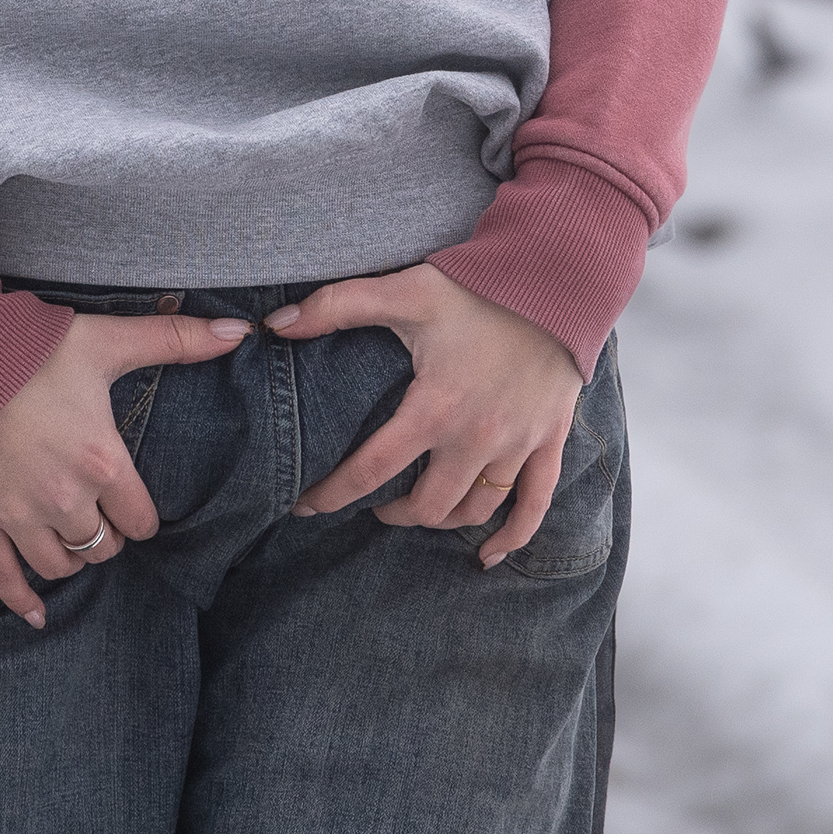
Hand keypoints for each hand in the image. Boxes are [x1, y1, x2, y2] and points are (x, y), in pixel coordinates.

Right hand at [0, 310, 249, 628]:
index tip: (131, 503)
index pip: (142, 520)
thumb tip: (240, 330)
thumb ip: (175, 340)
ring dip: (72, 558)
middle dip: (107, 535)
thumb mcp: (107, 340)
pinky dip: (21, 601)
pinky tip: (37, 615)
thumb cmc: (31, 347)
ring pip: (62, 566)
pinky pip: (3, 578)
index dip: (139, 515)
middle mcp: (65, 499)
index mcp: (102, 461)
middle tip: (99, 515)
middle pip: (104, 548)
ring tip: (71, 537)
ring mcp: (19, 516)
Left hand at [270, 264, 583, 568]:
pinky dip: (511, 539)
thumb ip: (336, 306)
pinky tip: (487, 555)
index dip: (333, 494)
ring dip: (440, 520)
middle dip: (391, 512)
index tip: (306, 507)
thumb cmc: (477, 286)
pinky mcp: (549, 442)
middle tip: (373, 503)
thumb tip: (275, 326)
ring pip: (473, 510)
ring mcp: (517, 445)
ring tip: (417, 510)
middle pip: (426, 505)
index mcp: (435, 407)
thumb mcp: (403, 290)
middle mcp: (476, 438)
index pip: (371, 469)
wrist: (557, 278)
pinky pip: (533, 507)